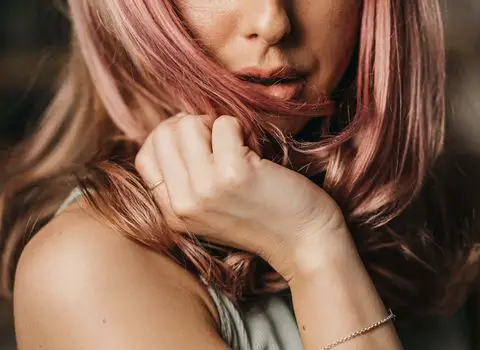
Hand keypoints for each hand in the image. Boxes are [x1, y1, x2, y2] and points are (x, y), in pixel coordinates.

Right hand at [135, 113, 348, 278]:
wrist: (304, 240)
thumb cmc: (261, 216)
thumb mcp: (210, 208)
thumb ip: (185, 179)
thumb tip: (175, 125)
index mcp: (172, 214)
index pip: (145, 156)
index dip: (169, 137)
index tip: (198, 141)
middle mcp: (183, 204)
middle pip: (163, 135)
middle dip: (192, 127)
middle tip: (220, 142)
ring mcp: (206, 189)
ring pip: (187, 125)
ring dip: (216, 126)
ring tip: (237, 147)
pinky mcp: (234, 175)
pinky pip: (224, 125)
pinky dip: (240, 128)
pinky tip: (254, 152)